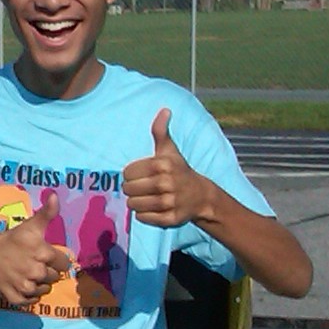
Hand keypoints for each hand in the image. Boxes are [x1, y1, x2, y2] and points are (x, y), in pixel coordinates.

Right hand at [0, 194, 71, 304]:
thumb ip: (47, 213)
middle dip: (47, 271)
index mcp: (44, 253)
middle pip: (54, 277)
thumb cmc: (10, 239)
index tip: (45, 256)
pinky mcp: (16, 298)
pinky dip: (29, 296)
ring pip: (44, 290)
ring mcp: (26, 286)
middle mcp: (36, 272)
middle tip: (33, 264)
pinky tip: (23, 285)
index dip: (56, 259)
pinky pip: (31, 301)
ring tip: (27, 274)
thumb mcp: (30, 225)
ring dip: (39, 284)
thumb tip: (55, 195)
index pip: (64, 263)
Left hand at [123, 109, 213, 226]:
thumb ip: (161, 131)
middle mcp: (165, 183)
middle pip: (128, 189)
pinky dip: (144, 215)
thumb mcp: (170, 150)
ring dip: (136, 202)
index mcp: (162, 165)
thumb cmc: (179, 170)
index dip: (131, 175)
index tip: (140, 175)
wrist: (201, 195)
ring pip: (134, 205)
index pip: (127, 173)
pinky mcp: (170, 218)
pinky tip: (152, 208)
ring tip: (146, 198)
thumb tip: (164, 110)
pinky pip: (143, 218)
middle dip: (132, 189)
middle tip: (143, 188)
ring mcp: (169, 202)